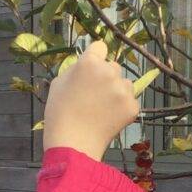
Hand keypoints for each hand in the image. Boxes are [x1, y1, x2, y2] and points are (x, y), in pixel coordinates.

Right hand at [42, 41, 139, 161]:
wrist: (73, 145)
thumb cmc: (59, 114)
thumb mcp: (58, 84)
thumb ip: (75, 69)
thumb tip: (88, 64)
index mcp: (89, 63)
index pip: (100, 46)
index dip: (95, 57)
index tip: (91, 69)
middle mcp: (109, 71)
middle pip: (113, 66)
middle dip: (105, 76)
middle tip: (93, 96)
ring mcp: (123, 89)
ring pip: (124, 83)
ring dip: (116, 91)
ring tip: (101, 109)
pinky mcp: (132, 106)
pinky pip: (130, 100)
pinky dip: (122, 108)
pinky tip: (108, 118)